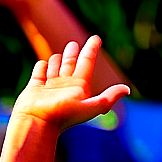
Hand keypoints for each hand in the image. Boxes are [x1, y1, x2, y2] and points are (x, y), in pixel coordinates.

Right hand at [12, 37, 129, 133]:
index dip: (91, 50)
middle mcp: (65, 86)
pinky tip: (44, 63)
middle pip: (70, 64)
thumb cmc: (62, 115)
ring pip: (55, 68)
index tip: (96, 38)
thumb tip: (127, 90)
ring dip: (57, 61)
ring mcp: (49, 87)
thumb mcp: (90, 106)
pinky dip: (42, 67)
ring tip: (58, 55)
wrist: (37, 123)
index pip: (87, 62)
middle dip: (72, 53)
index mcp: (79, 86)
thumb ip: (108, 98)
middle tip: (73, 43)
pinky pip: (39, 73)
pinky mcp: (34, 89)